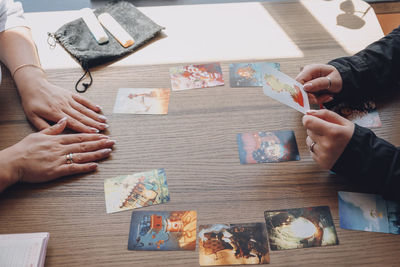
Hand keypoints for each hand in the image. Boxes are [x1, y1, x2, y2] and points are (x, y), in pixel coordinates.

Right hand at [0, 117, 114, 189]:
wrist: (13, 162)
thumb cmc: (24, 149)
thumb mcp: (38, 134)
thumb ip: (53, 129)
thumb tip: (64, 120)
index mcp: (57, 139)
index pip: (78, 136)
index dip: (93, 136)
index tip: (104, 135)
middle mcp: (60, 148)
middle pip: (84, 145)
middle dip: (100, 143)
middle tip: (112, 142)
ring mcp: (58, 159)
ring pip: (81, 156)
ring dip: (96, 153)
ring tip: (108, 151)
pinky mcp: (55, 171)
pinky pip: (73, 168)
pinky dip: (84, 167)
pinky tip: (95, 166)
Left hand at [16, 70, 108, 132]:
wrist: (32, 85)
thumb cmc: (32, 102)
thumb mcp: (32, 117)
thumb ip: (44, 126)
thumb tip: (58, 132)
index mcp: (55, 113)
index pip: (73, 123)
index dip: (85, 128)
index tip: (94, 133)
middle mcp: (64, 106)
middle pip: (82, 117)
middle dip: (94, 123)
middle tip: (104, 129)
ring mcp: (68, 99)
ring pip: (84, 109)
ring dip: (95, 115)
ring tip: (104, 121)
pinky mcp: (69, 94)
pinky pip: (82, 100)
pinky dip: (91, 104)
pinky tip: (98, 108)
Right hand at [296, 64, 342, 104]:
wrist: (341, 79)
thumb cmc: (338, 77)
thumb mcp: (332, 80)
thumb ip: (319, 83)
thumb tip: (305, 87)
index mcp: (310, 69)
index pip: (298, 81)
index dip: (302, 91)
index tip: (312, 97)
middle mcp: (306, 74)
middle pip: (300, 89)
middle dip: (311, 97)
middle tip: (324, 97)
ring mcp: (306, 81)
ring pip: (304, 94)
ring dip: (315, 99)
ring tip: (327, 96)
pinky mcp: (308, 87)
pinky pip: (308, 96)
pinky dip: (316, 99)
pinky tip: (325, 96)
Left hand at [302, 109, 353, 169]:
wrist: (364, 158)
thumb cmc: (353, 138)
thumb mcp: (344, 122)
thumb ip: (325, 114)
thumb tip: (309, 113)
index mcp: (333, 132)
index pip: (308, 122)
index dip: (308, 119)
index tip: (312, 119)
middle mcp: (327, 144)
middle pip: (308, 130)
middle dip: (315, 128)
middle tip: (327, 131)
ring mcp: (323, 155)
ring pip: (309, 141)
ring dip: (315, 139)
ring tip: (329, 141)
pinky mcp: (321, 162)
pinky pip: (311, 151)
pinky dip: (318, 149)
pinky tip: (328, 149)